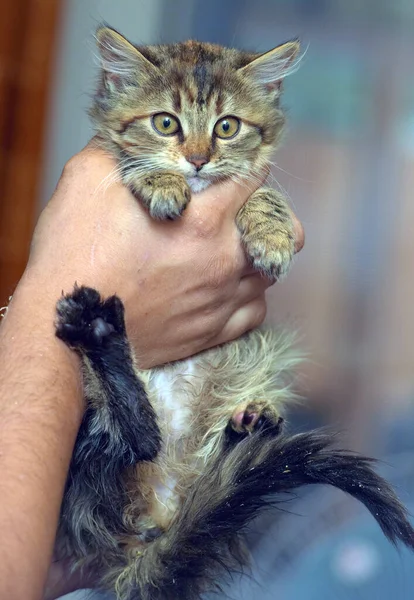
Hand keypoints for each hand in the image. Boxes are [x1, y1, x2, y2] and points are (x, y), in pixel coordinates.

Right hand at [23, 142, 303, 368]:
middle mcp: (223, 261)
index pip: (251, 179)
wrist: (66, 328)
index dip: (247, 164)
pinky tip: (230, 287)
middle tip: (245, 210)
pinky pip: (254, 312)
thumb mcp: (88, 181)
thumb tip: (133, 132)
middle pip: (281, 230)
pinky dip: (249, 296)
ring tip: (234, 248)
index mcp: (203, 220)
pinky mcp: (212, 333)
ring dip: (258, 255)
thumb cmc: (74, 256)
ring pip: (269, 273)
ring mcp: (221, 300)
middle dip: (268, 212)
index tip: (241, 163)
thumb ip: (120, 149)